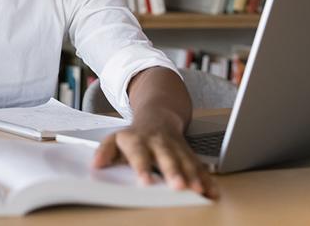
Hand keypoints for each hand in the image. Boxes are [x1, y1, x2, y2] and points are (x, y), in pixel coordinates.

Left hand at [92, 116, 217, 198]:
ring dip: (194, 175)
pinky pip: (200, 166)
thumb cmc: (134, 136)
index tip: (146, 182)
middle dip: (174, 172)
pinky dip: (208, 179)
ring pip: (186, 161)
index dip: (143, 167)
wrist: (157, 117)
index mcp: (137, 140)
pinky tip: (213, 192)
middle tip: (179, 186)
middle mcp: (158, 143)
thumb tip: (96, 164)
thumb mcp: (115, 139)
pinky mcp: (189, 153)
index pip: (139, 154)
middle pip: (167, 157)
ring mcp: (175, 147)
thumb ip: (105, 151)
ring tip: (199, 190)